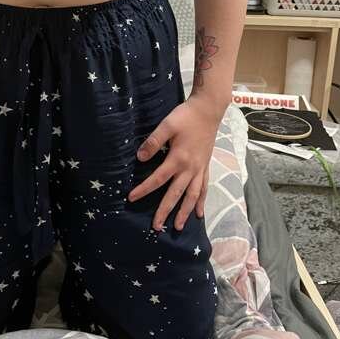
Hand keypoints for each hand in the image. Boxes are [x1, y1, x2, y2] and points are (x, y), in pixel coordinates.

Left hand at [128, 96, 221, 230]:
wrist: (208, 110)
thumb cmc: (186, 117)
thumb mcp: (167, 125)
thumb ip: (153, 142)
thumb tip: (140, 158)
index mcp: (178, 159)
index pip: (157, 179)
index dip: (144, 190)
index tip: (131, 198)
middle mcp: (190, 168)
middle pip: (175, 194)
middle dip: (165, 211)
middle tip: (156, 227)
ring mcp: (200, 169)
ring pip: (192, 196)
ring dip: (185, 212)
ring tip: (178, 227)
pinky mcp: (206, 167)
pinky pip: (204, 189)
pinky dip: (201, 202)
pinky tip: (200, 213)